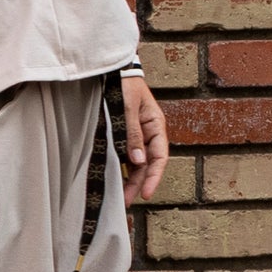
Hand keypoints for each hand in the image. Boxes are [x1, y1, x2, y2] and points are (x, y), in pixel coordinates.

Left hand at [117, 73, 169, 203]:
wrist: (111, 69)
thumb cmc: (123, 84)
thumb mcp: (128, 108)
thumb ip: (132, 134)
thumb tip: (138, 160)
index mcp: (156, 125)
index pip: (159, 157)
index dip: (154, 177)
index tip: (146, 193)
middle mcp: (148, 132)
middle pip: (147, 164)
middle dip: (138, 183)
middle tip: (127, 201)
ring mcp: (136, 134)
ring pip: (137, 162)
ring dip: (130, 179)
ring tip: (121, 197)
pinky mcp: (123, 134)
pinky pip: (125, 155)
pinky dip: (122, 168)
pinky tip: (116, 180)